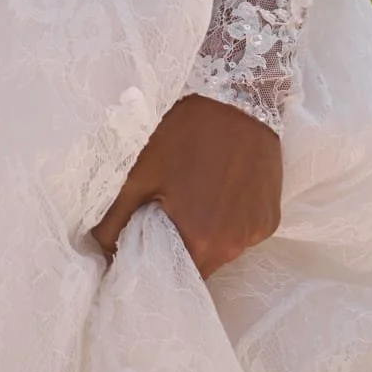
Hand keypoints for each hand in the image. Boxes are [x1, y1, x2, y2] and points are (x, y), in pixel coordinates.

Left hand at [91, 93, 281, 279]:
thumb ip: (113, 221)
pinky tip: (218, 189)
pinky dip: (228, 220)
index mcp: (202, 242)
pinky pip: (242, 231)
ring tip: (191, 198)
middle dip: (178, 248)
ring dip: (204, 233)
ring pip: (221, 248)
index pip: (172, 278)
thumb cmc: (185, 131)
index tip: (140, 246)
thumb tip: (100, 251)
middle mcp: (235, 246)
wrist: (238, 94)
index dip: (153, 266)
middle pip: (198, 265)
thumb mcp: (139, 173)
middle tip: (162, 216)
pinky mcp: (271, 216)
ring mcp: (257, 231)